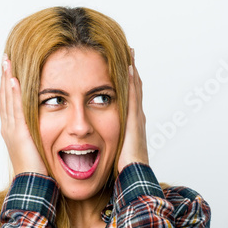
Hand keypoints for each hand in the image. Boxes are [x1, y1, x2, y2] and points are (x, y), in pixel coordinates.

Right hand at [0, 54, 48, 176]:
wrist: (33, 185)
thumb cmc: (39, 172)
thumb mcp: (39, 148)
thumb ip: (40, 136)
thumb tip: (52, 129)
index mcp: (13, 131)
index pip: (8, 103)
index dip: (8, 86)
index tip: (9, 70)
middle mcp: (9, 128)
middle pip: (4, 96)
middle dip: (4, 77)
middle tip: (5, 59)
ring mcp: (12, 130)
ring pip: (7, 99)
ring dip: (7, 79)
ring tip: (7, 62)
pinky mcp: (19, 133)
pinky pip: (15, 109)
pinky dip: (13, 94)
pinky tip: (13, 80)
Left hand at [117, 47, 148, 172]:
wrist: (133, 174)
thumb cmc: (123, 168)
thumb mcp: (112, 152)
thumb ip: (106, 145)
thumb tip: (91, 144)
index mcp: (130, 125)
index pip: (128, 99)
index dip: (126, 83)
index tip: (122, 68)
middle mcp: (136, 117)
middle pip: (134, 88)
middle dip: (131, 71)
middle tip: (128, 53)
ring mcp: (137, 116)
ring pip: (135, 87)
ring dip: (132, 70)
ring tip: (129, 53)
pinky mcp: (135, 118)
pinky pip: (133, 94)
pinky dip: (132, 80)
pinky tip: (128, 66)